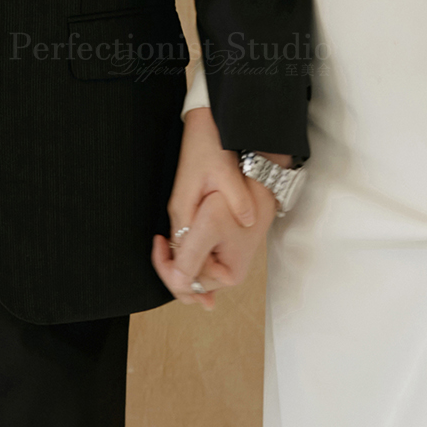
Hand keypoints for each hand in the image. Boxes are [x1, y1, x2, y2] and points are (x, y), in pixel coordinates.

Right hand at [152, 107, 274, 306]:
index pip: (179, 257)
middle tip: (209, 304)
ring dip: (194, 269)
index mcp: (183, 211)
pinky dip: (197, 253)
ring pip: (183, 248)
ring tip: (209, 295)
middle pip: (178, 257)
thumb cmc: (212, 144)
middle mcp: (179, 213)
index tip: (204, 298)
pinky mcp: (189, 202)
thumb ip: (236, 200)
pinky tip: (210, 264)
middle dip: (189, 282)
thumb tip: (249, 222)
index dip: (189, 280)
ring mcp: (182, 208)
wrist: (205, 122)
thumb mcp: (226, 172)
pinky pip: (189, 236)